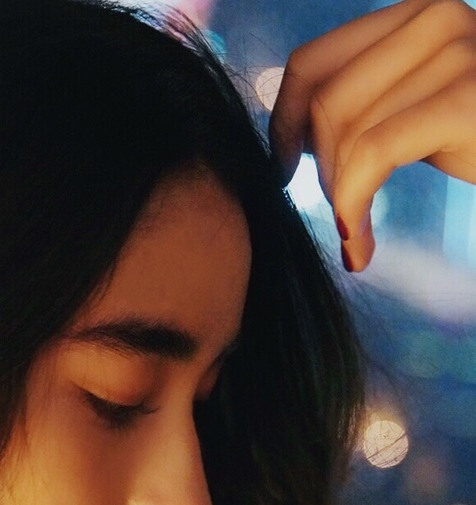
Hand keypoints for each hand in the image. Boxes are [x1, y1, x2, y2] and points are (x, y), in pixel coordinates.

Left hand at [270, 0, 475, 271]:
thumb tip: (289, 134)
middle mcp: (434, 17)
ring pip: (344, 133)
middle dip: (319, 171)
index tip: (282, 169)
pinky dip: (353, 206)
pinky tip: (358, 246)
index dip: (282, 124)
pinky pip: (372, 157)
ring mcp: (456, 52)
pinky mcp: (466, 99)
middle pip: (323, 105)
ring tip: (357, 229)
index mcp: (411, 15)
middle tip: (342, 211)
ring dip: (339, 196)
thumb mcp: (411, 108)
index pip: (310, 64)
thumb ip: (362, 103)